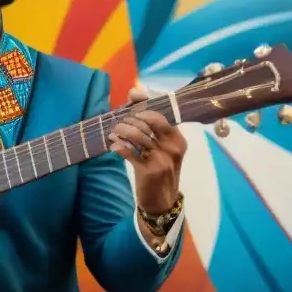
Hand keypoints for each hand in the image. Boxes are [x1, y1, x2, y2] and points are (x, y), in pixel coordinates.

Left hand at [107, 87, 186, 213]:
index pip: (159, 114)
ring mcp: (162, 158)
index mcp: (178, 138)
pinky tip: (114, 145)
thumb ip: (150, 122)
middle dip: (128, 119)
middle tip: (117, 123)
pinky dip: (118, 146)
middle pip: (147, 122)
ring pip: (137, 135)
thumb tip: (135, 90)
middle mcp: (173, 146)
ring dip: (121, 131)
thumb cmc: (160, 169)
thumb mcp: (161, 147)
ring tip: (113, 133)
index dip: (141, 106)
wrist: (162, 201)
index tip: (128, 104)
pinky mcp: (150, 170)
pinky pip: (129, 152)